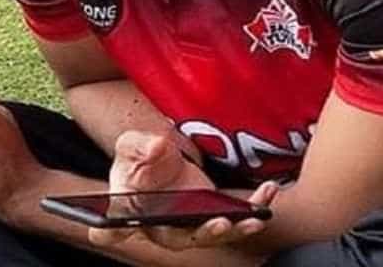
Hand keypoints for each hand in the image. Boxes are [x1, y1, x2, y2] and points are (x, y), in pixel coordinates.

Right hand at [88, 130, 278, 251]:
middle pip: (182, 238)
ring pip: (215, 232)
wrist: (158, 158)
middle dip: (205, 233)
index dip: (114, 231)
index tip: (117, 227)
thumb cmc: (138, 159)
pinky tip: (268, 193)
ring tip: (255, 217)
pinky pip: (235, 216)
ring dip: (238, 227)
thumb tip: (155, 147)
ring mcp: (191, 223)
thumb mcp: (131, 144)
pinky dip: (253, 207)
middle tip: (220, 224)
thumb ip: (137, 145)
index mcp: (132, 212)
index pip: (115, 229)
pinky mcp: (212, 212)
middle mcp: (163, 226)